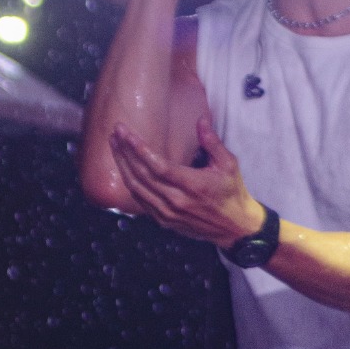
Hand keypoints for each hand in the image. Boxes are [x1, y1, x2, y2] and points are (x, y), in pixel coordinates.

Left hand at [109, 116, 264, 247]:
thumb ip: (212, 142)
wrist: (235, 227)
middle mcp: (176, 201)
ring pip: (137, 188)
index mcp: (192, 186)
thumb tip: (201, 121)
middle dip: (125, 152)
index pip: (158, 167)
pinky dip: (130, 183)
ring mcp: (168, 214)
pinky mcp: (164, 221)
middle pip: (142, 175)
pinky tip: (123, 168)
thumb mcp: (229, 164)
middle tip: (116, 132)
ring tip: (114, 146)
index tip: (127, 134)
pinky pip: (140, 201)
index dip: (140, 150)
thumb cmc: (232, 193)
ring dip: (122, 166)